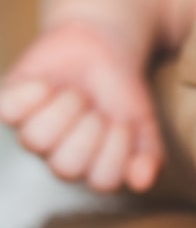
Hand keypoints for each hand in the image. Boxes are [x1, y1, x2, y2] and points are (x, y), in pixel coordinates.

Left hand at [0, 20, 161, 191]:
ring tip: (75, 93)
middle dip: (89, 131)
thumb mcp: (144, 121)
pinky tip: (48, 84)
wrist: (103, 45)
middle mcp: (57, 154)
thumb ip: (149, 153)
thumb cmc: (121, 91)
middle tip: (97, 109)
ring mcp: (32, 131)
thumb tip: (143, 182)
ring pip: (36, 139)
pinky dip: (32, 93)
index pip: (104, 180)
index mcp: (92, 165)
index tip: (124, 122)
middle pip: (66, 167)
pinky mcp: (10, 105)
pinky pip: (9, 110)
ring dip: (64, 108)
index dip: (117, 151)